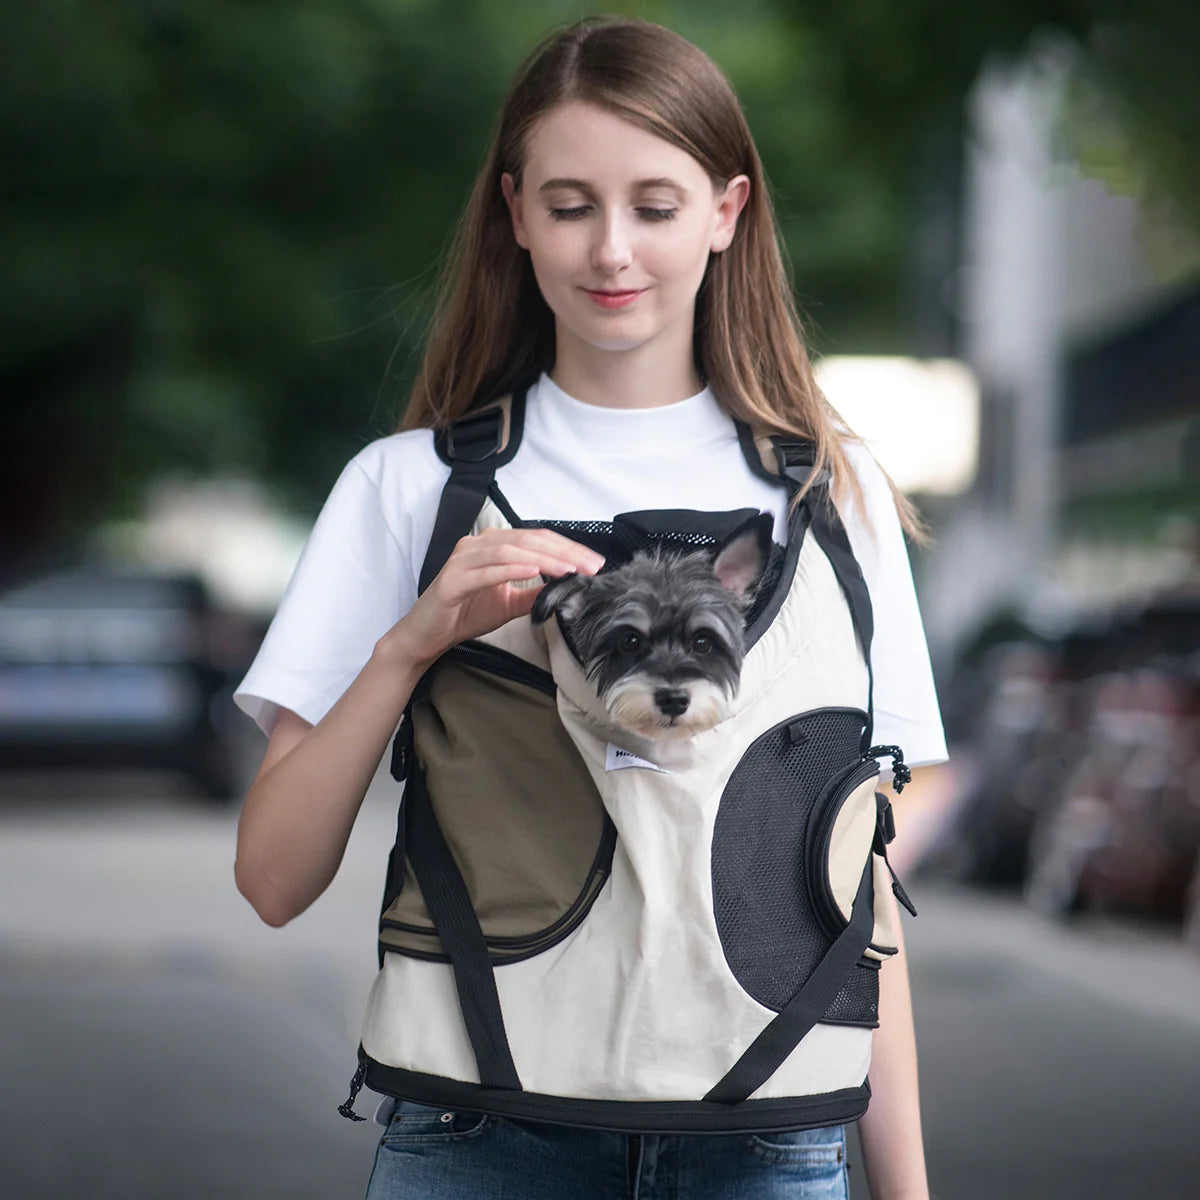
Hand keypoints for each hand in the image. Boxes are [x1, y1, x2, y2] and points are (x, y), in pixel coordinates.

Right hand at [387, 527, 604, 666]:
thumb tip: (566, 588)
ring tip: (569, 569)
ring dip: (544, 559)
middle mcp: (476, 545)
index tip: (593, 563)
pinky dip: (513, 569)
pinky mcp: (453, 580)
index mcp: (491, 546)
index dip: (567, 547)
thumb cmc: (464, 614)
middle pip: (528, 540)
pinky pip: (488, 571)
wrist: (427, 635)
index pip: (536, 539)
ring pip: (510, 551)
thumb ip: (534, 593)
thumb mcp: (509, 604)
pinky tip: (534, 572)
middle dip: (563, 552)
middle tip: (590, 566)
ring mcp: (463, 560)